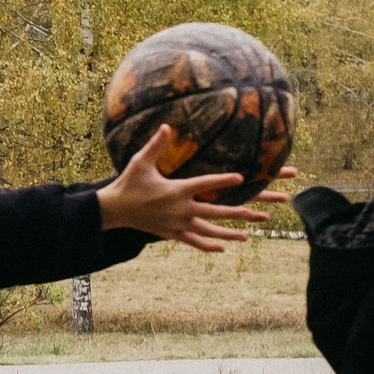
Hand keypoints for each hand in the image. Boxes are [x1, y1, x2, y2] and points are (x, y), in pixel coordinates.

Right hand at [94, 125, 274, 251]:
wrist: (115, 210)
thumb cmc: (128, 183)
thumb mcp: (140, 161)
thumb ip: (156, 144)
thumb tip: (167, 126)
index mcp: (176, 190)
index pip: (205, 183)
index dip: (224, 180)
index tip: (242, 178)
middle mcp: (181, 209)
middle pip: (216, 211)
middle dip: (239, 213)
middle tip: (259, 214)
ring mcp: (178, 224)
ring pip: (209, 230)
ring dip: (229, 233)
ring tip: (247, 236)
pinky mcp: (172, 234)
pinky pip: (194, 242)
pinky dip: (209, 245)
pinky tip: (222, 248)